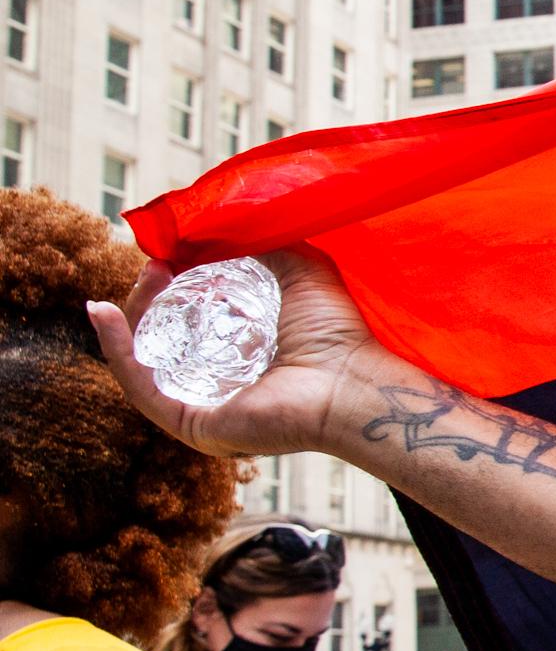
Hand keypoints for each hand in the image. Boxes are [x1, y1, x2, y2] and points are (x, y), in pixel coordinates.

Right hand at [86, 248, 412, 459]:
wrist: (356, 381)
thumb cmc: (339, 334)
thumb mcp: (299, 271)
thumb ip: (262, 247)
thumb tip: (215, 225)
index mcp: (241, 358)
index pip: (186, 324)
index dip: (170, 289)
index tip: (169, 255)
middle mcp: (218, 386)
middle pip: (158, 342)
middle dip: (148, 299)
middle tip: (157, 265)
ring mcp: (202, 407)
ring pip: (142, 361)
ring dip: (130, 317)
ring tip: (147, 278)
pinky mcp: (192, 426)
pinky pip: (139, 387)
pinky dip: (116, 348)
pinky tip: (104, 313)